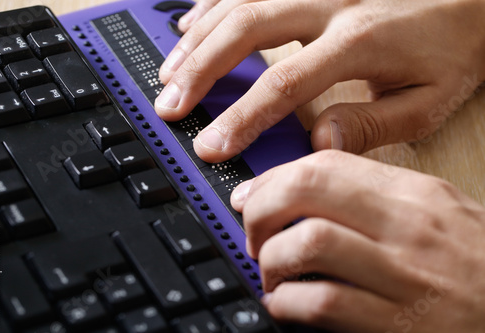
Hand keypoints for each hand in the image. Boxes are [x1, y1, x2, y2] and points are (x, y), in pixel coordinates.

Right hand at [154, 0, 484, 162]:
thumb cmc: (450, 49)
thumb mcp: (427, 100)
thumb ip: (372, 124)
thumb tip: (320, 143)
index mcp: (357, 41)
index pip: (284, 83)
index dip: (241, 117)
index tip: (212, 144)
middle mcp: (329, 4)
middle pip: (246, 31)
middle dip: (201, 72)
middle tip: (171, 105)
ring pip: (239, 4)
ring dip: (198, 41)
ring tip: (168, 74)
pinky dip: (213, 5)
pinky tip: (191, 26)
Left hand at [229, 150, 484, 331]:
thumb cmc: (475, 265)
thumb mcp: (435, 213)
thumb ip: (372, 199)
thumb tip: (304, 194)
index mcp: (413, 195)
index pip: (325, 164)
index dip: (273, 178)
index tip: (252, 196)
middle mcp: (406, 227)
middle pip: (306, 191)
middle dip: (261, 210)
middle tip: (253, 233)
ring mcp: (403, 277)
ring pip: (307, 243)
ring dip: (271, 259)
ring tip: (271, 272)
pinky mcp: (397, 325)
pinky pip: (323, 303)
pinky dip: (288, 304)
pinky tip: (287, 305)